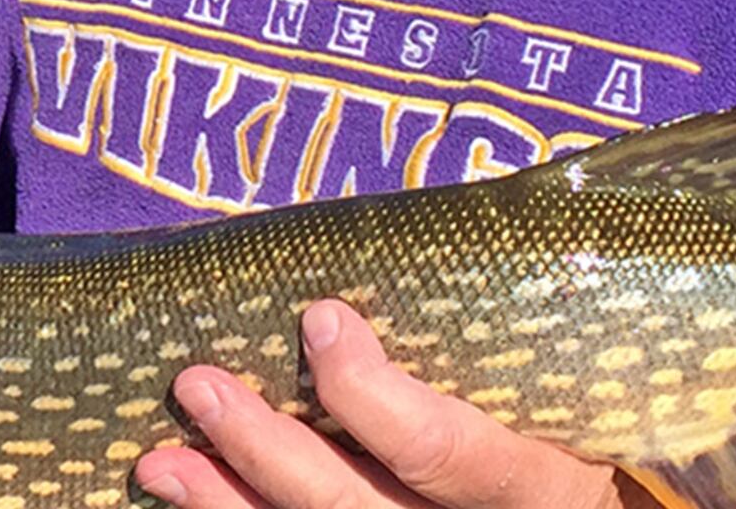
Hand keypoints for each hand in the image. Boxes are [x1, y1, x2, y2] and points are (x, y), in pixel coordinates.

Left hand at [134, 302, 622, 508]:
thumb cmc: (575, 437)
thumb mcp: (562, 394)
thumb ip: (492, 348)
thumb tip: (397, 251)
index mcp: (538, 483)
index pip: (445, 452)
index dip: (372, 395)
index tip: (319, 320)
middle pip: (356, 508)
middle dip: (268, 450)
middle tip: (198, 384)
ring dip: (229, 503)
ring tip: (160, 460)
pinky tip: (192, 499)